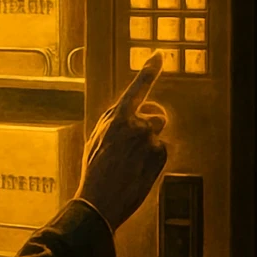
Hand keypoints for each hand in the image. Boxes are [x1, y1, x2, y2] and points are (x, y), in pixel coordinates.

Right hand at [75, 53, 168, 230]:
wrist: (100, 201)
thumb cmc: (95, 171)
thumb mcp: (96, 139)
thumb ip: (114, 122)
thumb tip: (130, 114)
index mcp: (116, 117)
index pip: (137, 88)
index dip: (149, 70)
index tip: (159, 55)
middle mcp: (136, 123)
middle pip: (156, 115)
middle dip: (152, 124)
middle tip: (140, 139)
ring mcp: (150, 139)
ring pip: (158, 135)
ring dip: (150, 145)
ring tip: (132, 163)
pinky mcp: (160, 154)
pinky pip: (161, 152)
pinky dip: (153, 160)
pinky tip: (138, 172)